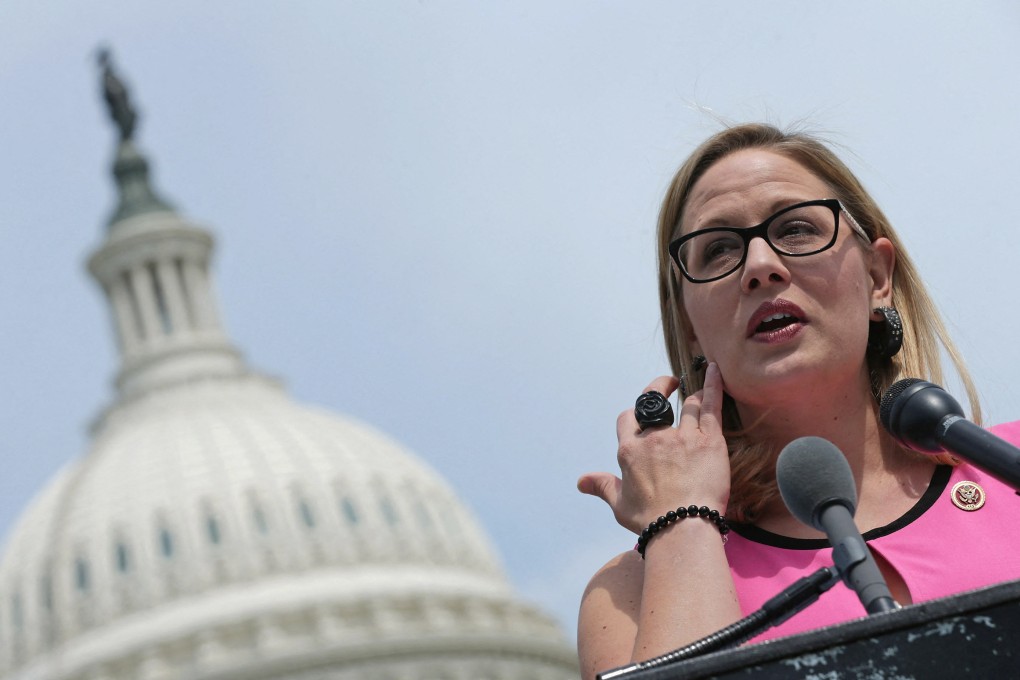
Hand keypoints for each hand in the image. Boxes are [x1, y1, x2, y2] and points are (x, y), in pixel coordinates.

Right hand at [578, 362, 730, 533]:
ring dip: (691, 394)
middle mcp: (653, 438)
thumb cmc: (650, 520)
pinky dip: (712, 386)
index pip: (627, 419)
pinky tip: (715, 371)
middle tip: (669, 382)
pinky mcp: (708, 440)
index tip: (640, 415)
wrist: (681, 528)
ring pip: (687, 405)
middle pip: (655, 403)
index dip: (634, 415)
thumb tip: (582, 481)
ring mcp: (682, 436)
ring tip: (695, 389)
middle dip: (660, 388)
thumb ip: (603, 486)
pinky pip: (710, 406)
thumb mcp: (620, 503)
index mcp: (630, 451)